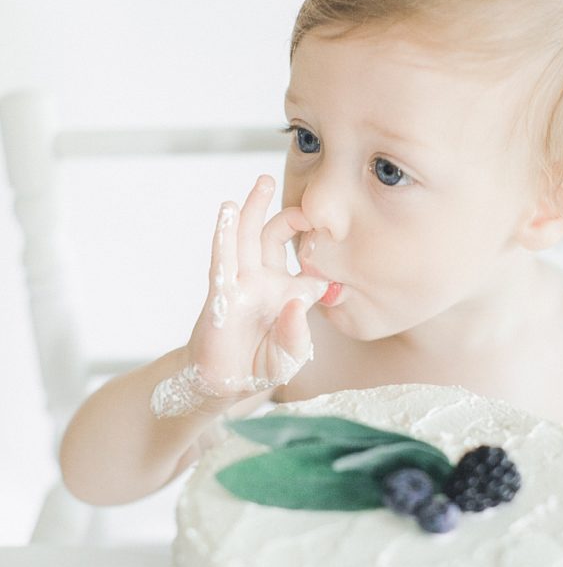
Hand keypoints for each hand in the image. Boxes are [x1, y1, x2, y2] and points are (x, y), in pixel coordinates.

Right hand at [185, 174, 327, 399]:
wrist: (224, 384)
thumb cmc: (259, 367)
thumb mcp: (289, 357)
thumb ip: (296, 337)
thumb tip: (295, 307)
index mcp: (289, 293)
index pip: (309, 264)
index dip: (322, 251)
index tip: (337, 235)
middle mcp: (265, 281)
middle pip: (275, 238)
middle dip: (289, 217)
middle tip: (307, 200)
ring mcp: (242, 284)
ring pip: (248, 239)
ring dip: (254, 210)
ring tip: (262, 183)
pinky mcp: (221, 294)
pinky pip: (223, 261)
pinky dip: (224, 236)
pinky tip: (227, 212)